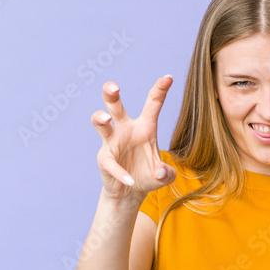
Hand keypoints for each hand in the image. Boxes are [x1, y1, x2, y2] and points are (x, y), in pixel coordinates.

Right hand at [92, 76, 176, 201]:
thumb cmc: (148, 175)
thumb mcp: (164, 176)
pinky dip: (120, 172)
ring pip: (101, 123)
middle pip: (114, 105)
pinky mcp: (105, 158)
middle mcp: (126, 129)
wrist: (131, 191)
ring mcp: (112, 142)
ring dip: (101, 119)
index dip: (160, 89)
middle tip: (114, 87)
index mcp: (145, 126)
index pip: (152, 103)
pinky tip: (129, 180)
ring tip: (105, 119)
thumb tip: (162, 172)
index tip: (168, 77)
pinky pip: (110, 162)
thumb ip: (167, 173)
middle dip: (111, 94)